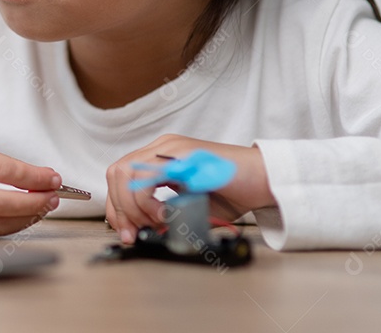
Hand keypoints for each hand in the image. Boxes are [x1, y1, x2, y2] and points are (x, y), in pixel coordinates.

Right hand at [0, 138, 61, 235]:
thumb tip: (37, 179)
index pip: (3, 171)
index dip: (34, 177)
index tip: (53, 178)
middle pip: (0, 204)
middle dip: (34, 202)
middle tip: (54, 197)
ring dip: (26, 217)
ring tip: (43, 206)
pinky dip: (8, 225)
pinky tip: (21, 216)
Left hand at [104, 134, 274, 243]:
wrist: (264, 180)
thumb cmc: (233, 192)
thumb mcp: (190, 207)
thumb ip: (166, 215)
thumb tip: (144, 231)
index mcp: (159, 157)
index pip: (119, 176)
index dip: (116, 206)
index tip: (125, 231)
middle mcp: (161, 148)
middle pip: (116, 173)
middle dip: (119, 208)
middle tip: (134, 232)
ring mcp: (171, 148)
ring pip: (126, 173)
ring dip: (133, 206)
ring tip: (153, 223)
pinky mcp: (183, 156)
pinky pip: (149, 176)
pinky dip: (147, 200)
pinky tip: (163, 215)